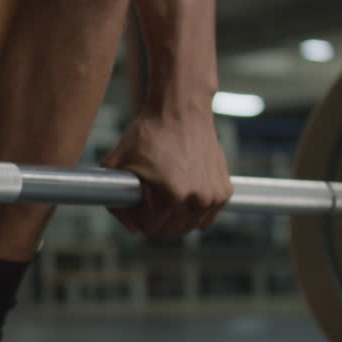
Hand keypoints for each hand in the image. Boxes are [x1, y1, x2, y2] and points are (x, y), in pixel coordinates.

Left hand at [101, 111, 232, 237]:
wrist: (181, 110)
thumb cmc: (147, 134)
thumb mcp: (117, 164)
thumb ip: (116, 202)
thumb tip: (132, 230)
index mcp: (173, 196)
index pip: (150, 227)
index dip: (136, 216)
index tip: (134, 200)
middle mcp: (198, 199)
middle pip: (170, 231)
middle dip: (154, 219)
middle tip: (147, 198)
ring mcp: (214, 196)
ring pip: (189, 226)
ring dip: (174, 217)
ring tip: (164, 194)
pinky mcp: (225, 190)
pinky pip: (206, 215)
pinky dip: (193, 210)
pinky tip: (183, 192)